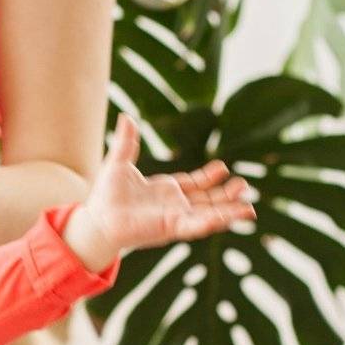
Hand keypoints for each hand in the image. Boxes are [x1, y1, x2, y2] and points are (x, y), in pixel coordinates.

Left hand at [65, 113, 255, 269]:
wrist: (96, 219)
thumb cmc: (105, 196)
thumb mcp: (119, 163)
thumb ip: (127, 142)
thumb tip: (126, 117)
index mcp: (166, 191)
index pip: (194, 184)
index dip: (209, 178)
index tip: (223, 169)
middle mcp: (173, 206)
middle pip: (207, 201)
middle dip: (226, 196)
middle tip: (244, 186)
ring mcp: (174, 218)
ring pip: (207, 215)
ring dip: (227, 212)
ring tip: (248, 208)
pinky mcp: (170, 228)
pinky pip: (195, 225)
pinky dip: (211, 222)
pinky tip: (227, 219)